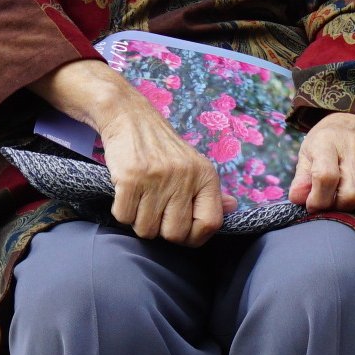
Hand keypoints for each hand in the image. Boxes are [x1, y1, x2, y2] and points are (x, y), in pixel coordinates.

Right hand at [91, 87, 234, 245]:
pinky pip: (124, 217)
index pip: (210, 223)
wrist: (131, 118)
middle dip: (161, 230)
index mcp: (205, 175)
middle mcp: (184, 176)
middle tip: (155, 212)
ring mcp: (157, 177)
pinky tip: (127, 194)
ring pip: (146, 229)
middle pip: (175, 234)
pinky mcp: (130, 177)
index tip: (182, 231)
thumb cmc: (163, 149)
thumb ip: (211, 191)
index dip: (194, 237)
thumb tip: (232, 207)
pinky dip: (122, 211)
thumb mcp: (194, 165)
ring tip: (141, 199)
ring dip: (139, 220)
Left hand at [290, 112, 354, 223]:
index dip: (319, 200)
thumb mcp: (307, 154)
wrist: (352, 118)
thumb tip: (299, 199)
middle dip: (343, 209)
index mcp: (329, 141)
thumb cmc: (326, 143)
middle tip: (336, 210)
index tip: (314, 206)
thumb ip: (302, 178)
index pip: (326, 176)